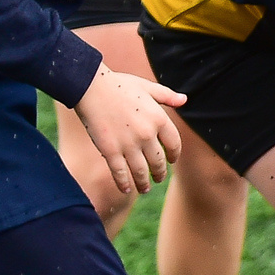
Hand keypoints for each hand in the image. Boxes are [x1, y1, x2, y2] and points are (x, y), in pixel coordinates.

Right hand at [73, 66, 184, 196]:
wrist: (90, 87)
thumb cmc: (118, 85)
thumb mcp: (147, 87)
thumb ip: (167, 96)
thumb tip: (184, 100)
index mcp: (159, 118)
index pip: (174, 144)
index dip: (174, 155)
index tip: (171, 161)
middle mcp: (147, 134)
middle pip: (158, 161)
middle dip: (159, 173)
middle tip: (158, 178)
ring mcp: (128, 144)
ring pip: (141, 171)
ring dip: (144, 183)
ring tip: (145, 188)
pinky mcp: (110, 150)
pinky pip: (120, 173)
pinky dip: (124, 184)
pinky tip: (127, 190)